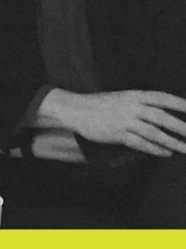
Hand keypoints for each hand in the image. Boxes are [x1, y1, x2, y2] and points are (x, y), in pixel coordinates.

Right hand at [38, 89, 185, 156]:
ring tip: (185, 148)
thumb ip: (140, 104)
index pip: (162, 98)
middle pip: (161, 117)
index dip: (180, 103)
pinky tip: (166, 153)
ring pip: (153, 133)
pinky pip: (140, 143)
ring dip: (172, 142)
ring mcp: (124, 120)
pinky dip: (154, 149)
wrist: (74, 109)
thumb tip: (162, 114)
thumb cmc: (99, 104)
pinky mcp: (116, 134)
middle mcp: (131, 106)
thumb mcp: (121, 98)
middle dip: (181, 127)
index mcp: (134, 95)